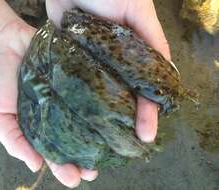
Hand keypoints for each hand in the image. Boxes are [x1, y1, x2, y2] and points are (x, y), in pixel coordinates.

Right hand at [0, 0, 97, 187]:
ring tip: (107, 151)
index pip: (53, 152)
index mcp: (37, 126)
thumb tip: (35, 166)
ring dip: (96, 136)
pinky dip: (98, 104)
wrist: (3, 42)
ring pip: (85, 119)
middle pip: (73, 139)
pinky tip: (110, 115)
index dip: (63, 167)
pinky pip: (88, 93)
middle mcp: (55, 113)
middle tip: (94, 171)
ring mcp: (66, 96)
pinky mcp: (74, 78)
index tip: (75, 179)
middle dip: (84, 157)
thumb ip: (13, 141)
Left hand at [45, 0, 170, 186]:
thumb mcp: (137, 12)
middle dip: (125, 124)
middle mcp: (116, 66)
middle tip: (123, 148)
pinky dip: (80, 104)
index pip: (145, 90)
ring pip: (102, 98)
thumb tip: (167, 73)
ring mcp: (94, 66)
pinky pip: (78, 87)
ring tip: (100, 143)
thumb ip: (152, 41)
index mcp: (135, 57)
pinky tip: (80, 121)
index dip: (148, 113)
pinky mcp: (73, 63)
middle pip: (124, 99)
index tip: (146, 135)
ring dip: (103, 119)